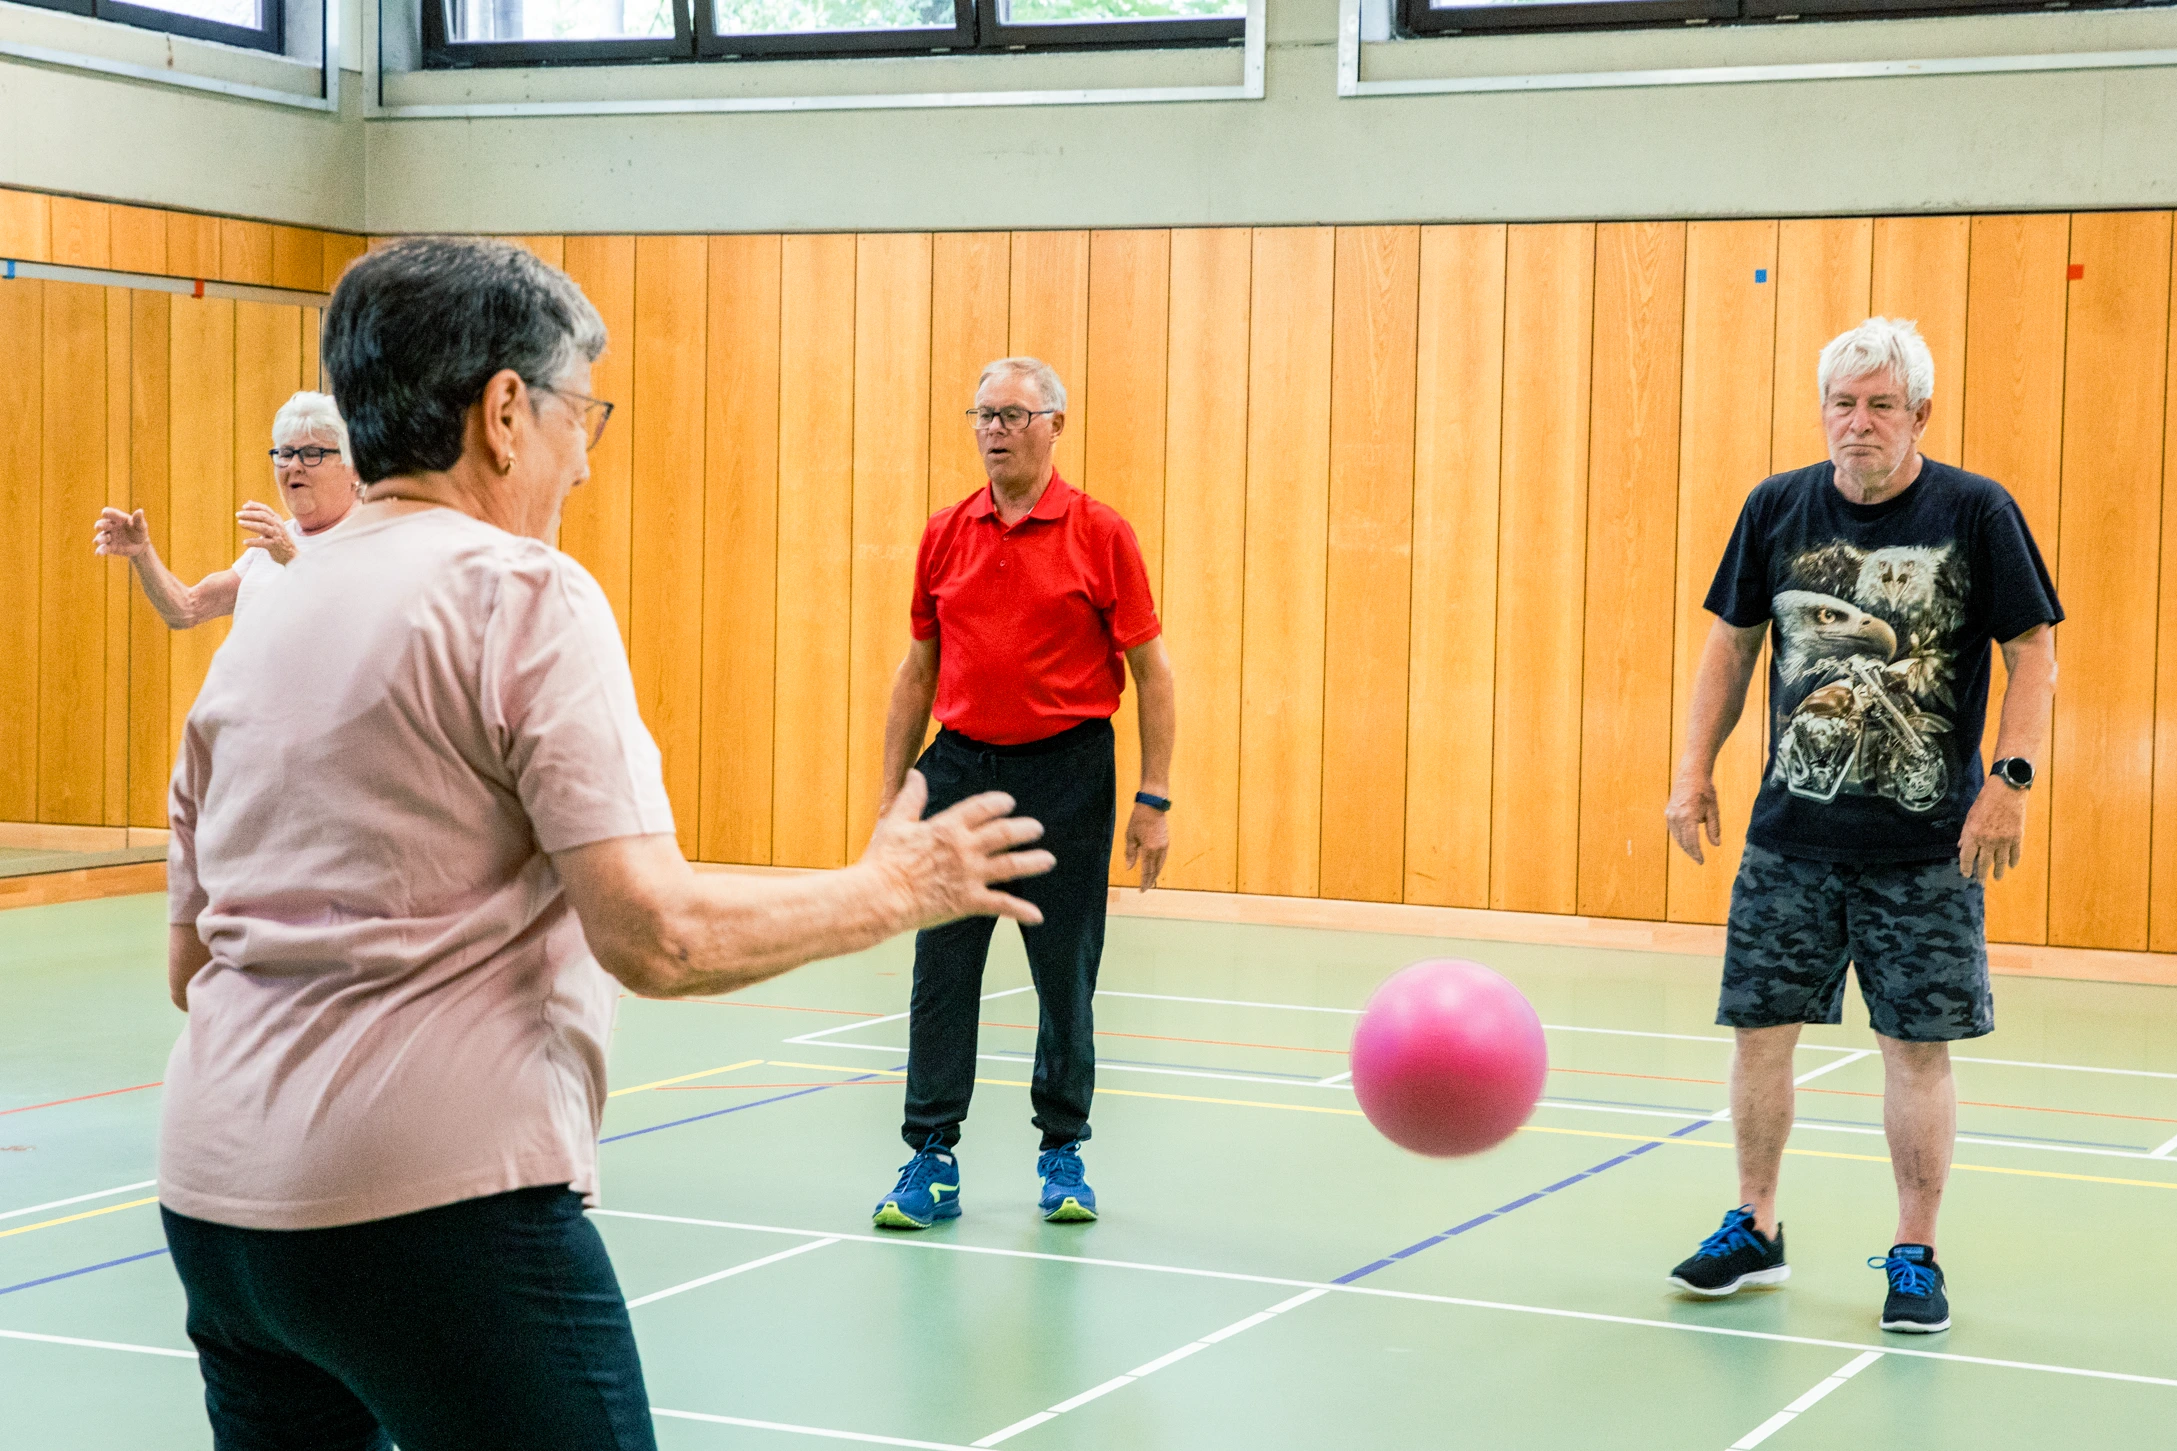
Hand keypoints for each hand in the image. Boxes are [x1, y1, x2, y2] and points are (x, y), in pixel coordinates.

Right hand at [93, 507, 149, 558]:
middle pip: (101, 524)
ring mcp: (108, 537)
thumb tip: (140, 511)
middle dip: (100, 525)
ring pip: (100, 537)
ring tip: (98, 541)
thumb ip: (138, 520)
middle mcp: (109, 526)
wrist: (140, 545)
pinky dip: (100, 550)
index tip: (104, 513)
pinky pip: (103, 548)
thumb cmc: (139, 532)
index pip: (109, 513)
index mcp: (117, 518)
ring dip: (99, 539)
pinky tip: (98, 553)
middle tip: (99, 527)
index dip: (107, 513)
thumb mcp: (141, 526)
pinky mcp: (109, 547)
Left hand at [238, 502, 295, 564]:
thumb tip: (249, 502)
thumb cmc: (278, 538)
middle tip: (238, 514)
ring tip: (240, 523)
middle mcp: (277, 525)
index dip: (255, 506)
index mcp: (276, 519)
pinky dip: (254, 542)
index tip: (244, 507)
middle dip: (250, 514)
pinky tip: (245, 542)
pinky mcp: (275, 545)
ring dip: (251, 524)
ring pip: (263, 527)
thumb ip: (260, 514)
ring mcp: (277, 535)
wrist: (291, 554)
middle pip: (263, 516)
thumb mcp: (271, 524)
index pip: (265, 509)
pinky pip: (263, 542)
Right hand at [861, 771, 1053, 928]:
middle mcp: (966, 848)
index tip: (1009, 802)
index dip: (999, 803)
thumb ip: (912, 798)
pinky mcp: (970, 901)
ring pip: (1012, 865)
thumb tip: (915, 774)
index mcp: (948, 826)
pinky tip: (1037, 916)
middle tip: (1037, 828)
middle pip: (1004, 833)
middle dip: (1024, 829)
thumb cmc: (884, 860)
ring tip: (1048, 860)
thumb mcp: (897, 822)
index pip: (982, 807)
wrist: (881, 896)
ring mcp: (971, 875)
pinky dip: (1021, 910)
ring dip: (1033, 862)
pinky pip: (1002, 905)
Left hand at [1125, 802, 1167, 890]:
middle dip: (1150, 880)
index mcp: (1148, 849)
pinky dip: (1159, 865)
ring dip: (1156, 874)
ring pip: (1161, 865)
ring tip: (1150, 880)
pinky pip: (1163, 858)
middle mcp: (1158, 850)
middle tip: (1145, 888)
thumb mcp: (1130, 836)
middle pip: (1155, 870)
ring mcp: (1164, 845)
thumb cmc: (1138, 819)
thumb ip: (1130, 853)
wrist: (1153, 806)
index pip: (1146, 871)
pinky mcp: (1166, 841)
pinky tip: (1156, 867)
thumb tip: (1129, 868)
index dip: (1144, 882)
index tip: (1141, 890)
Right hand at [1665, 773, 1721, 864]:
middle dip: (1690, 851)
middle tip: (1699, 859)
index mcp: (1688, 817)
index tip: (1701, 861)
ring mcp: (1670, 815)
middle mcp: (1676, 817)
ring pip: (1676, 836)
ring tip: (1693, 852)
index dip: (1696, 853)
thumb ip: (1713, 829)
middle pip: (1682, 841)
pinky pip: (1673, 829)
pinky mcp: (1668, 812)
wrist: (1692, 775)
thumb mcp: (1713, 810)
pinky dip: (1679, 836)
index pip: (1691, 842)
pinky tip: (1685, 840)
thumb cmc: (1705, 791)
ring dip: (1684, 845)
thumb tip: (1716, 844)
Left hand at [1958, 777, 2026, 880]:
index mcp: (1974, 835)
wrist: (2007, 791)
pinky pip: (2015, 854)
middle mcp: (1988, 840)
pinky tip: (2011, 866)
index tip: (1966, 874)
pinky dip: (2013, 861)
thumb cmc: (1985, 801)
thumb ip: (1966, 833)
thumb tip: (1960, 846)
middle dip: (1981, 874)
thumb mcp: (1970, 816)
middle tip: (1980, 881)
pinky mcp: (2017, 837)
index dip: (1966, 867)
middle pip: (1983, 863)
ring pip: (2000, 862)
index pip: (1967, 857)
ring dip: (1998, 871)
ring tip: (1997, 878)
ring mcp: (2004, 840)